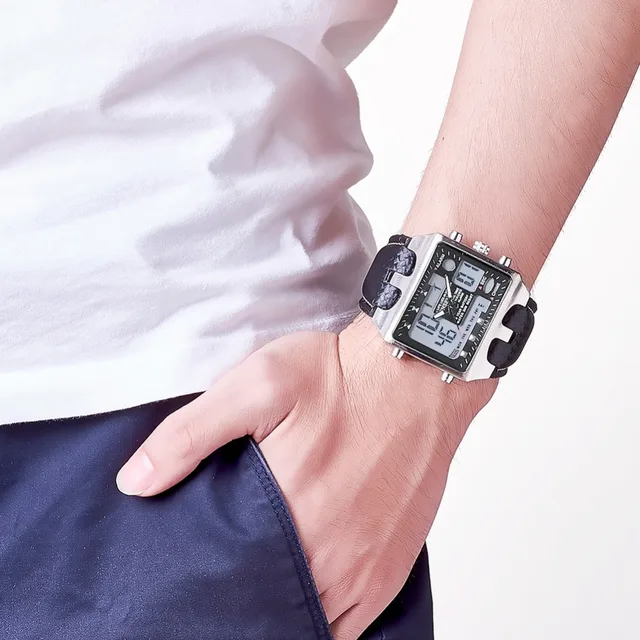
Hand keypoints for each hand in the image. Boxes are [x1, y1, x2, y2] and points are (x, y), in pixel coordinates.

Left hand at [116, 315, 495, 638]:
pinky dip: (326, 624)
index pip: (230, 589)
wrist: (417, 374)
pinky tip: (306, 600)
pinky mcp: (393, 567)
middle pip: (272, 612)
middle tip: (223, 583)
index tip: (191, 583)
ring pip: (312, 626)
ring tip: (260, 590)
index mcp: (291, 517)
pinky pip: (355, 627)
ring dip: (283, 613)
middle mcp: (333, 558)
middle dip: (242, 604)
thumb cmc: (341, 377)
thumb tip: (136, 483)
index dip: (206, 594)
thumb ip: (190, 434)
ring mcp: (368, 570)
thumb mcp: (257, 383)